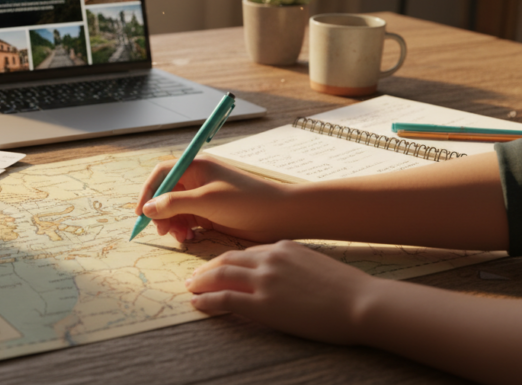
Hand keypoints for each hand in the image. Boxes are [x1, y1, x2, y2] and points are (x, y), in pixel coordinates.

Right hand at [134, 157, 292, 242]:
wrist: (278, 215)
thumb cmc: (245, 201)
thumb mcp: (205, 201)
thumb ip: (173, 203)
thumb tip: (148, 208)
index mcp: (195, 167)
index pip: (162, 174)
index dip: (148, 191)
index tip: (141, 213)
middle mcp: (197, 180)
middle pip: (165, 194)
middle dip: (160, 212)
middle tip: (161, 231)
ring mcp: (203, 197)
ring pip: (175, 210)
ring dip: (172, 224)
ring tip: (180, 237)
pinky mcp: (210, 213)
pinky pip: (187, 220)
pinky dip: (184, 229)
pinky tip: (189, 237)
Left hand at [187, 240, 377, 344]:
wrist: (362, 302)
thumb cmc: (348, 290)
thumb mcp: (316, 265)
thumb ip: (294, 265)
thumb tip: (283, 276)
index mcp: (283, 247)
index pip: (245, 252)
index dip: (227, 260)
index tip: (217, 267)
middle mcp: (270, 259)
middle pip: (227, 259)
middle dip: (207, 268)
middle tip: (194, 276)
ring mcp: (265, 281)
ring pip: (221, 275)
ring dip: (201, 282)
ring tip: (190, 288)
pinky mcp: (263, 304)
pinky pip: (225, 299)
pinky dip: (207, 300)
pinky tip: (197, 304)